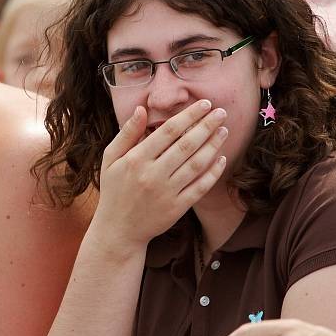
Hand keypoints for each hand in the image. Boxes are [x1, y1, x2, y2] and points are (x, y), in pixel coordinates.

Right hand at [92, 99, 227, 249]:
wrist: (118, 230)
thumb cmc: (114, 190)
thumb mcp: (110, 159)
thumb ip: (127, 133)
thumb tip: (142, 109)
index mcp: (136, 159)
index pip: (169, 131)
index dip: (189, 115)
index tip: (205, 104)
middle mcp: (153, 174)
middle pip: (187, 144)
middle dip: (207, 126)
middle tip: (222, 113)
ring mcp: (166, 192)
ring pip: (196, 164)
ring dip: (213, 145)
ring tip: (224, 131)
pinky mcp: (177, 208)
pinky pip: (200, 187)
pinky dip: (213, 172)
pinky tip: (222, 159)